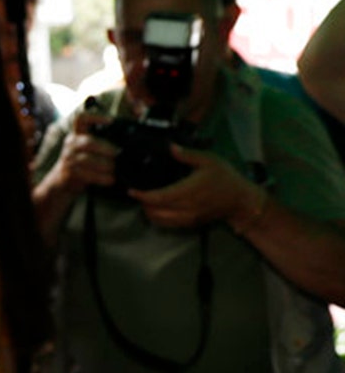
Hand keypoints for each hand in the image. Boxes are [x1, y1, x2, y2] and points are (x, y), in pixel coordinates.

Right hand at [47, 112, 117, 192]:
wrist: (61, 182)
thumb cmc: (81, 165)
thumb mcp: (88, 151)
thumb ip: (101, 144)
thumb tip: (123, 145)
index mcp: (76, 135)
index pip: (80, 119)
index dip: (95, 117)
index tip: (111, 121)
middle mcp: (70, 144)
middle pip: (88, 142)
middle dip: (106, 148)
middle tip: (119, 154)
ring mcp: (68, 158)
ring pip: (88, 159)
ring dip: (105, 165)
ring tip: (116, 169)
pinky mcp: (69, 173)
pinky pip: (88, 174)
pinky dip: (102, 177)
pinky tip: (111, 179)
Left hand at [129, 144, 253, 228]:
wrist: (241, 200)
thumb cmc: (224, 177)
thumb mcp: (209, 160)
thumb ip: (188, 154)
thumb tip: (170, 147)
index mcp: (189, 191)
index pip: (159, 197)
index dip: (143, 196)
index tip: (131, 190)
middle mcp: (187, 208)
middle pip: (156, 211)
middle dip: (143, 204)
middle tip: (136, 192)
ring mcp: (189, 218)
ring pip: (161, 221)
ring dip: (149, 212)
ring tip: (144, 200)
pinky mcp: (191, 223)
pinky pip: (169, 225)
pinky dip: (158, 219)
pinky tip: (154, 209)